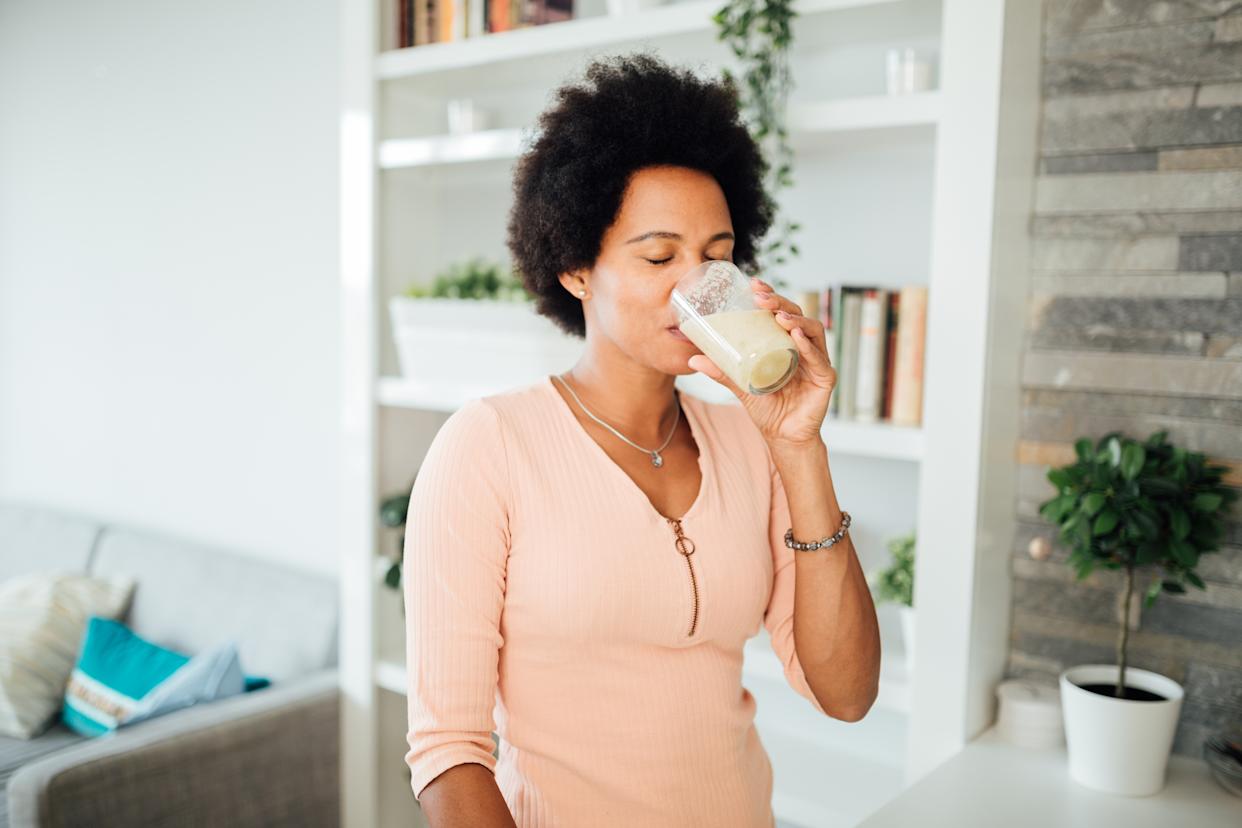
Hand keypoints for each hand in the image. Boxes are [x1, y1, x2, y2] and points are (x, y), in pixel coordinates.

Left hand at [687, 276, 835, 448]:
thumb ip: (721, 371)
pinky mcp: (825, 378)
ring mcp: (817, 361)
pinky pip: (819, 358)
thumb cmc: (766, 408)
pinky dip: (808, 346)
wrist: (782, 436)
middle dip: (780, 302)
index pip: (781, 311)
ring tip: (778, 316)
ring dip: (796, 320)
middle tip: (761, 298)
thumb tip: (692, 358)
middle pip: (797, 315)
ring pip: (812, 330)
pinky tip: (795, 336)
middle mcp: (804, 347)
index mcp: (785, 343)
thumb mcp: (740, 385)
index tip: (754, 284)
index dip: (771, 295)